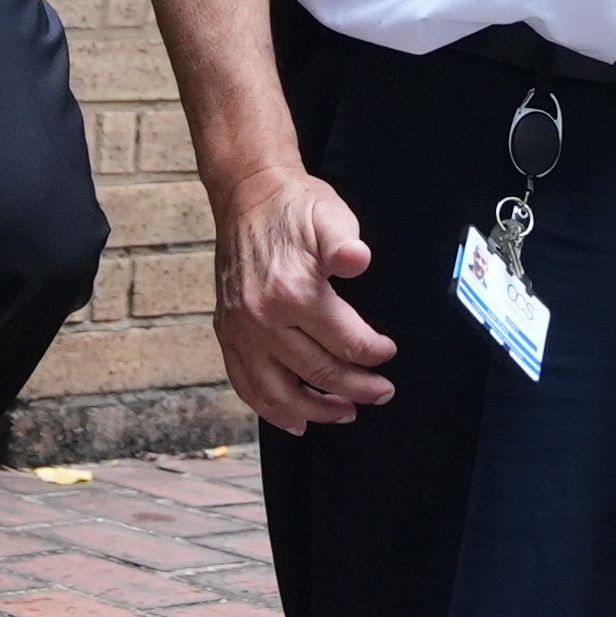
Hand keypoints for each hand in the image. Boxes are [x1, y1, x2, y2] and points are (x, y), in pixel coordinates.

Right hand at [210, 157, 395, 433]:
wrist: (248, 195)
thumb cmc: (295, 207)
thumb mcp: (329, 215)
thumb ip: (344, 242)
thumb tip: (358, 259)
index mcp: (293, 292)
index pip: (345, 342)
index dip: (374, 354)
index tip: (389, 354)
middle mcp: (261, 318)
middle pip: (318, 372)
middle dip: (357, 387)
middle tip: (382, 392)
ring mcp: (240, 330)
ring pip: (280, 392)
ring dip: (316, 410)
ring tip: (345, 413)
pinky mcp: (227, 333)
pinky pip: (245, 385)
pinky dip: (269, 409)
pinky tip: (293, 421)